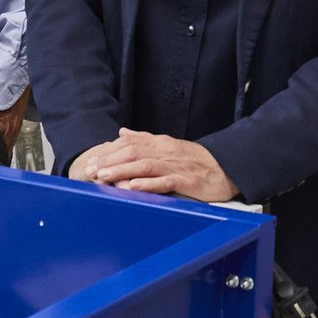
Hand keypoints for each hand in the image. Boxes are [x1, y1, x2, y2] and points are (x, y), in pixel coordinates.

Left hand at [70, 129, 236, 201]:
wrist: (226, 168)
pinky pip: (166, 181)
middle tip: (91, 170)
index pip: (130, 143)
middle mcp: (166, 152)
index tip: (92, 160)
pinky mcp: (187, 181)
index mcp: (160, 143)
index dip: (109, 151)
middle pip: (133, 153)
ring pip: (145, 166)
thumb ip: (144, 139)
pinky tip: (134, 186)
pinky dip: (148, 183)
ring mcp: (176, 166)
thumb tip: (122, 132)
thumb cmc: (194, 160)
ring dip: (122, 171)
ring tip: (104, 177)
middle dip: (110, 161)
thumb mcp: (168, 145)